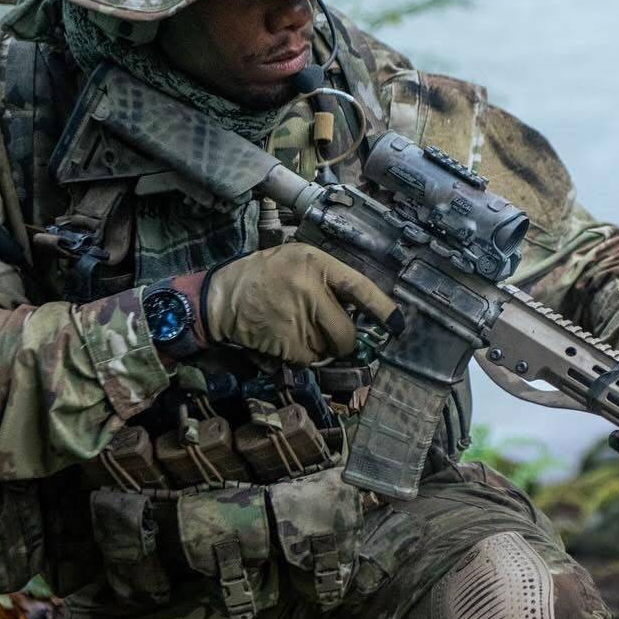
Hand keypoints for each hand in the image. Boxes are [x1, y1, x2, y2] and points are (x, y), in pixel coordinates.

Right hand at [198, 243, 398, 364]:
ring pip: (328, 348)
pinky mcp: (286, 343)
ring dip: (319, 346)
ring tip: (297, 329)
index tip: (398, 324)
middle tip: (332, 336)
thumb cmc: (261, 275)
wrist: (220, 298)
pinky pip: (310, 359)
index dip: (383, 308)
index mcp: (315, 264)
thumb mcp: (295, 258)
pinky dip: (302, 356)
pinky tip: (285, 339)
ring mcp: (299, 319)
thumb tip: (359, 304)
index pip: (359, 287)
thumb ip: (325, 276)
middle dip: (344, 341)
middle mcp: (310, 290)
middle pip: (346, 332)